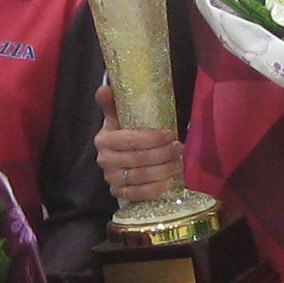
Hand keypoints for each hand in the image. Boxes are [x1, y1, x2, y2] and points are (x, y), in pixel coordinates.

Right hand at [94, 81, 182, 208]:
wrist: (119, 155)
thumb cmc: (123, 132)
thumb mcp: (118, 116)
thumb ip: (112, 103)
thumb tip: (105, 88)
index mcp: (104, 140)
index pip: (130, 141)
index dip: (152, 139)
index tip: (170, 134)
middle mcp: (104, 160)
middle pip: (138, 159)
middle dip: (163, 154)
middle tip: (179, 148)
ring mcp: (111, 179)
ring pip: (140, 177)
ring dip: (163, 170)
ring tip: (178, 162)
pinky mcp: (118, 193)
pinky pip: (138, 194)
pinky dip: (155, 189)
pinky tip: (169, 181)